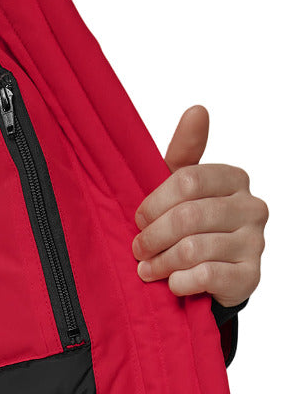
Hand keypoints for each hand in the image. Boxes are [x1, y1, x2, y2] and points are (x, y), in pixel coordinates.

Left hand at [131, 105, 267, 307]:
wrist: (208, 282)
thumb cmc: (189, 231)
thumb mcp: (180, 192)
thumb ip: (185, 154)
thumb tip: (198, 110)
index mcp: (234, 179)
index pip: (188, 180)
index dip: (155, 203)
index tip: (139, 220)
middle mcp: (251, 207)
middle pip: (188, 216)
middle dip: (153, 236)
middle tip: (138, 250)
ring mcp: (255, 242)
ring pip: (193, 248)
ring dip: (161, 262)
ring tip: (148, 270)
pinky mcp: (250, 276)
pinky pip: (206, 275)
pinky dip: (180, 282)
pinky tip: (172, 283)